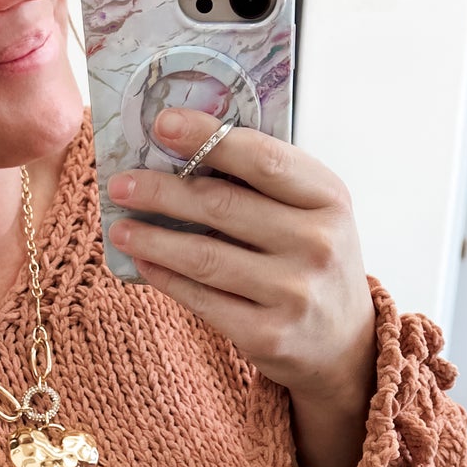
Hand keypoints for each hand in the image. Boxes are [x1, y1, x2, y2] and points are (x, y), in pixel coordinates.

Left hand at [107, 107, 377, 403]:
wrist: (346, 342)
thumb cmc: (315, 260)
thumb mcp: (312, 211)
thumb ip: (265, 181)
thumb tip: (184, 149)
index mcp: (328, 198)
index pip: (262, 159)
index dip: (207, 138)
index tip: (163, 124)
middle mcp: (317, 243)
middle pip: (221, 206)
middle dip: (161, 191)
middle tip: (122, 183)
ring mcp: (293, 292)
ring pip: (204, 256)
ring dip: (152, 238)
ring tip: (120, 227)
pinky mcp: (267, 334)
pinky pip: (202, 299)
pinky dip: (166, 277)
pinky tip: (143, 262)